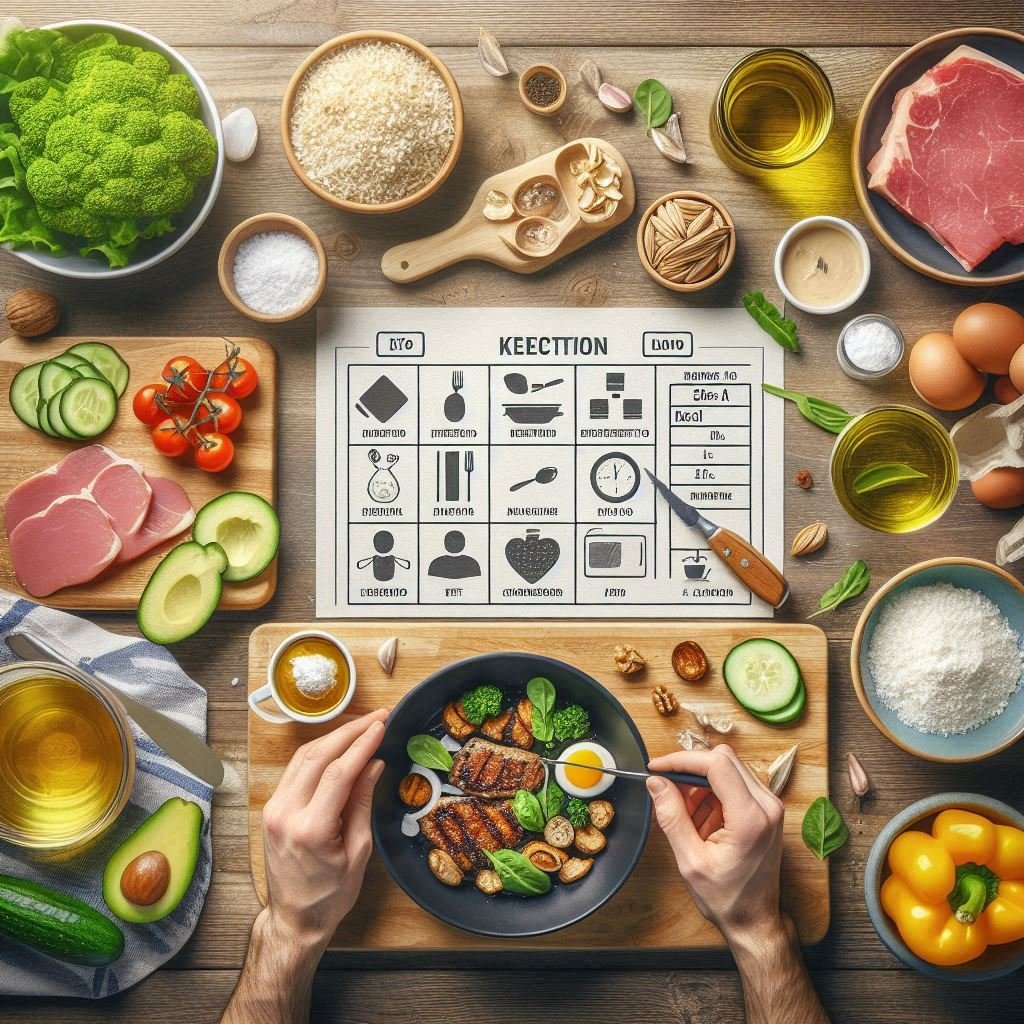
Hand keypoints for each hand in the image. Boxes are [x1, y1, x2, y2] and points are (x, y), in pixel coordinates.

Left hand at [260, 709, 387, 953]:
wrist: (294, 918)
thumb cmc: (330, 894)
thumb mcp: (358, 851)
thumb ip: (362, 802)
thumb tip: (373, 763)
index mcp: (310, 829)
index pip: (339, 772)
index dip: (362, 744)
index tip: (382, 725)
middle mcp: (285, 813)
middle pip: (319, 756)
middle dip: (350, 731)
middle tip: (378, 717)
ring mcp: (273, 808)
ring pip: (304, 757)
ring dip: (334, 736)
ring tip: (363, 725)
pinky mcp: (271, 807)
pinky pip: (296, 769)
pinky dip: (320, 751)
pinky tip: (340, 744)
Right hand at [646, 744, 784, 942]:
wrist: (755, 921)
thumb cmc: (726, 898)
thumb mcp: (690, 860)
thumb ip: (671, 816)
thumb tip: (655, 783)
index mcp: (751, 818)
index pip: (716, 764)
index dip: (682, 760)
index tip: (656, 767)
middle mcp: (767, 805)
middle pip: (723, 760)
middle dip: (689, 769)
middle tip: (665, 788)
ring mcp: (770, 806)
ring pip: (728, 768)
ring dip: (700, 783)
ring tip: (686, 815)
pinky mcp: (766, 809)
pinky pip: (734, 782)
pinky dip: (711, 792)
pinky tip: (701, 819)